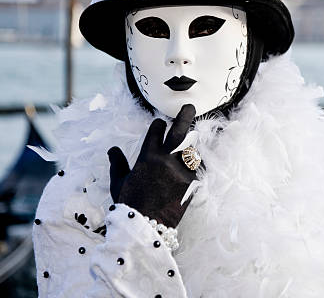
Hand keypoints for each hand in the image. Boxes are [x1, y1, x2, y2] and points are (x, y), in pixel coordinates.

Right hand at [108, 104, 198, 227]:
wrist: (146, 228)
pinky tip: (195, 163)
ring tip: (189, 144)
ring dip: (189, 146)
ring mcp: (180, 171)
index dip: (158, 125)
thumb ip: (118, 164)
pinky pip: (197, 168)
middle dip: (184, 116)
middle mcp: (165, 160)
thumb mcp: (119, 183)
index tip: (160, 123)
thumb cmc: (129, 206)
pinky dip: (195, 164)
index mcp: (147, 158)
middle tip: (189, 106)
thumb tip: (112, 150)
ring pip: (191, 149)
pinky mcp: (191, 183)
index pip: (156, 131)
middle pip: (179, 131)